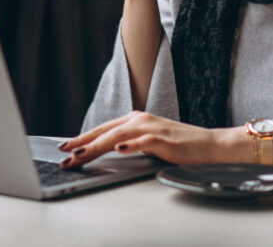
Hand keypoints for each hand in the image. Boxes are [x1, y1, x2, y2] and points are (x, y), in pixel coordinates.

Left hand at [57, 111, 238, 167]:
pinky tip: (118, 148)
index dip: (83, 137)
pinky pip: (143, 141)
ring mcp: (152, 128)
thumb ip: (129, 141)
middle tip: (65, 153)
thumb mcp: (148, 141)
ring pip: (118, 135)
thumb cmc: (178, 144)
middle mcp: (140, 120)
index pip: (103, 129)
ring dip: (97, 145)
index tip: (65, 147)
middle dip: (82, 143)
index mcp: (135, 119)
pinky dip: (129, 144)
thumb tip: (106, 149)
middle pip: (105, 131)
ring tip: (81, 154)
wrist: (208, 144)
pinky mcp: (164, 139)